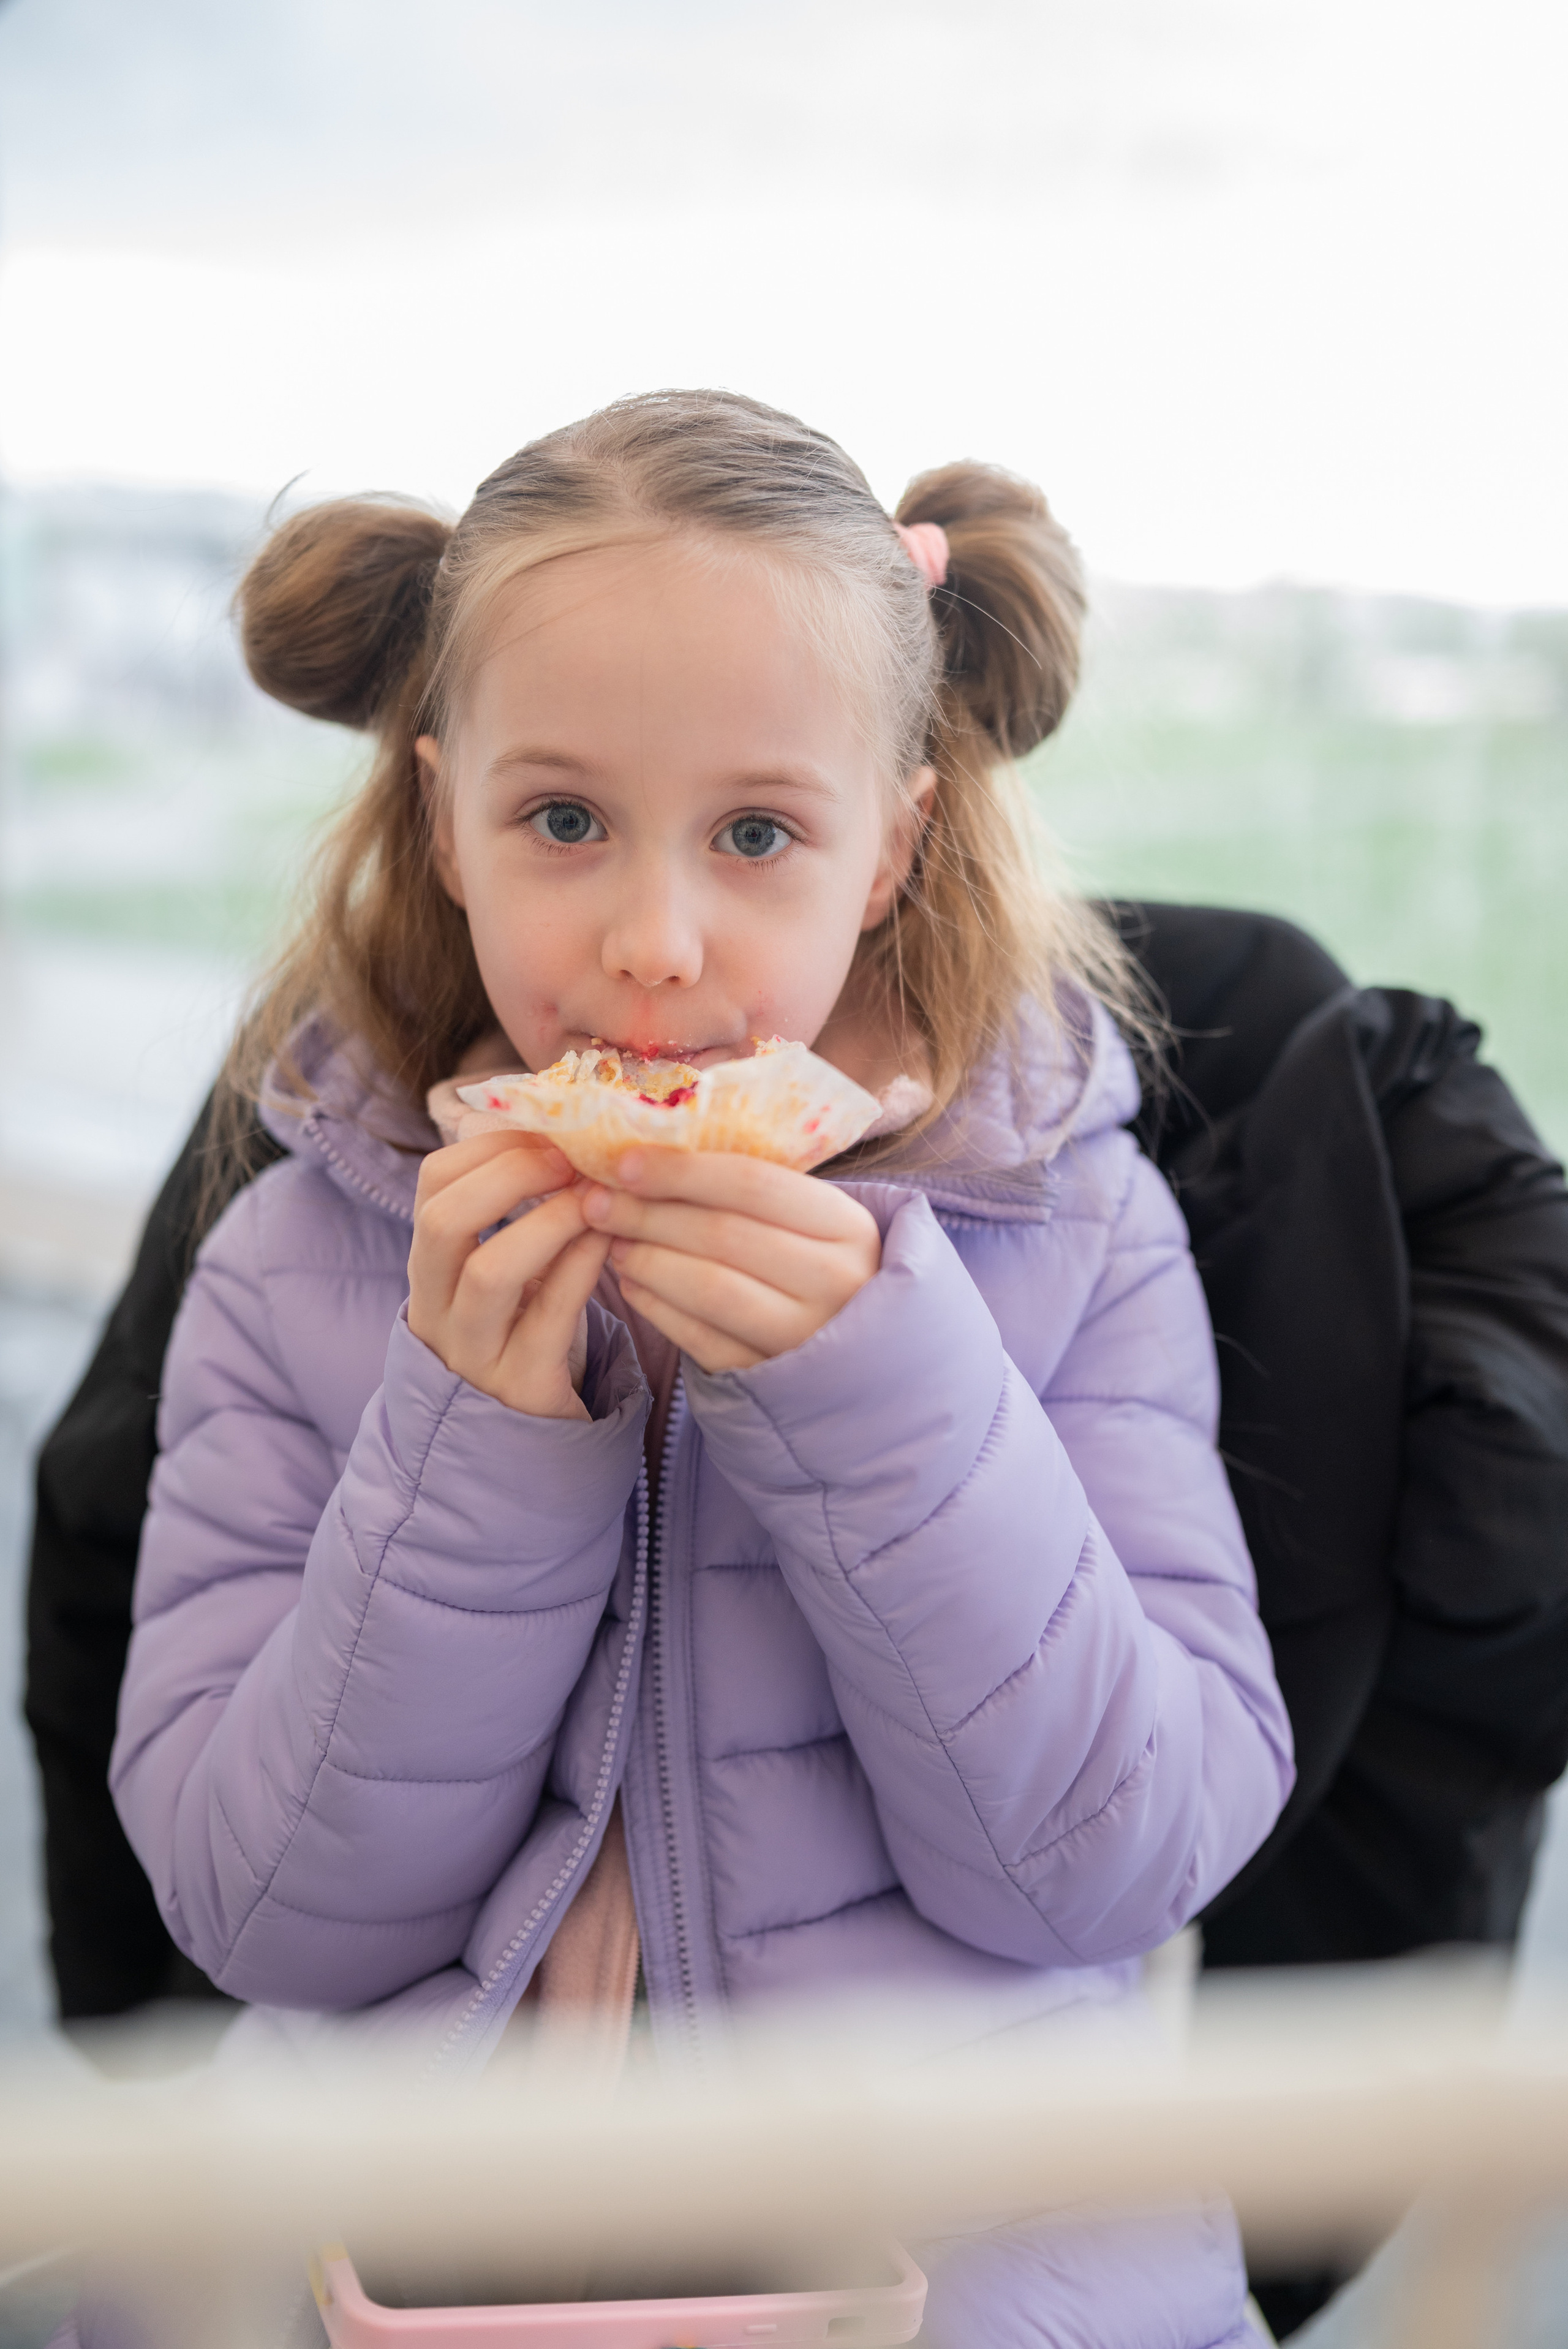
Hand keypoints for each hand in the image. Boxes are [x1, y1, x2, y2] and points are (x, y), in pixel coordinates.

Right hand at [408, 1133, 609, 1420]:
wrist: (531, 1439)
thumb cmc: (528, 1332)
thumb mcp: (509, 1271)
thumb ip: (518, 1212)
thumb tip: (557, 1127)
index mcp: (431, 1268)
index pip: (431, 1185)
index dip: (487, 1146)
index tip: (545, 1132)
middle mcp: (438, 1309)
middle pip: (443, 1221)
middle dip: (510, 1175)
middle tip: (569, 1159)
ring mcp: (475, 1352)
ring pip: (491, 1273)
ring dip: (549, 1221)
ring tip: (594, 1199)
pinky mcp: (522, 1387)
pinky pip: (549, 1317)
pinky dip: (581, 1268)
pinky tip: (611, 1240)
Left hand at [579, 1149, 880, 1372]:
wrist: (861, 1353)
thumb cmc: (818, 1263)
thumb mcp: (809, 1220)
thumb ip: (749, 1189)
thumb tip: (652, 1157)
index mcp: (848, 1226)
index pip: (754, 1183)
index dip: (682, 1171)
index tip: (625, 1164)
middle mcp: (837, 1281)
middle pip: (724, 1235)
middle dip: (648, 1215)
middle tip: (598, 1203)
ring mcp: (806, 1335)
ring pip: (709, 1289)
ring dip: (647, 1260)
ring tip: (613, 1240)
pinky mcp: (772, 1376)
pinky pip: (701, 1339)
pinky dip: (656, 1307)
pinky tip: (630, 1284)